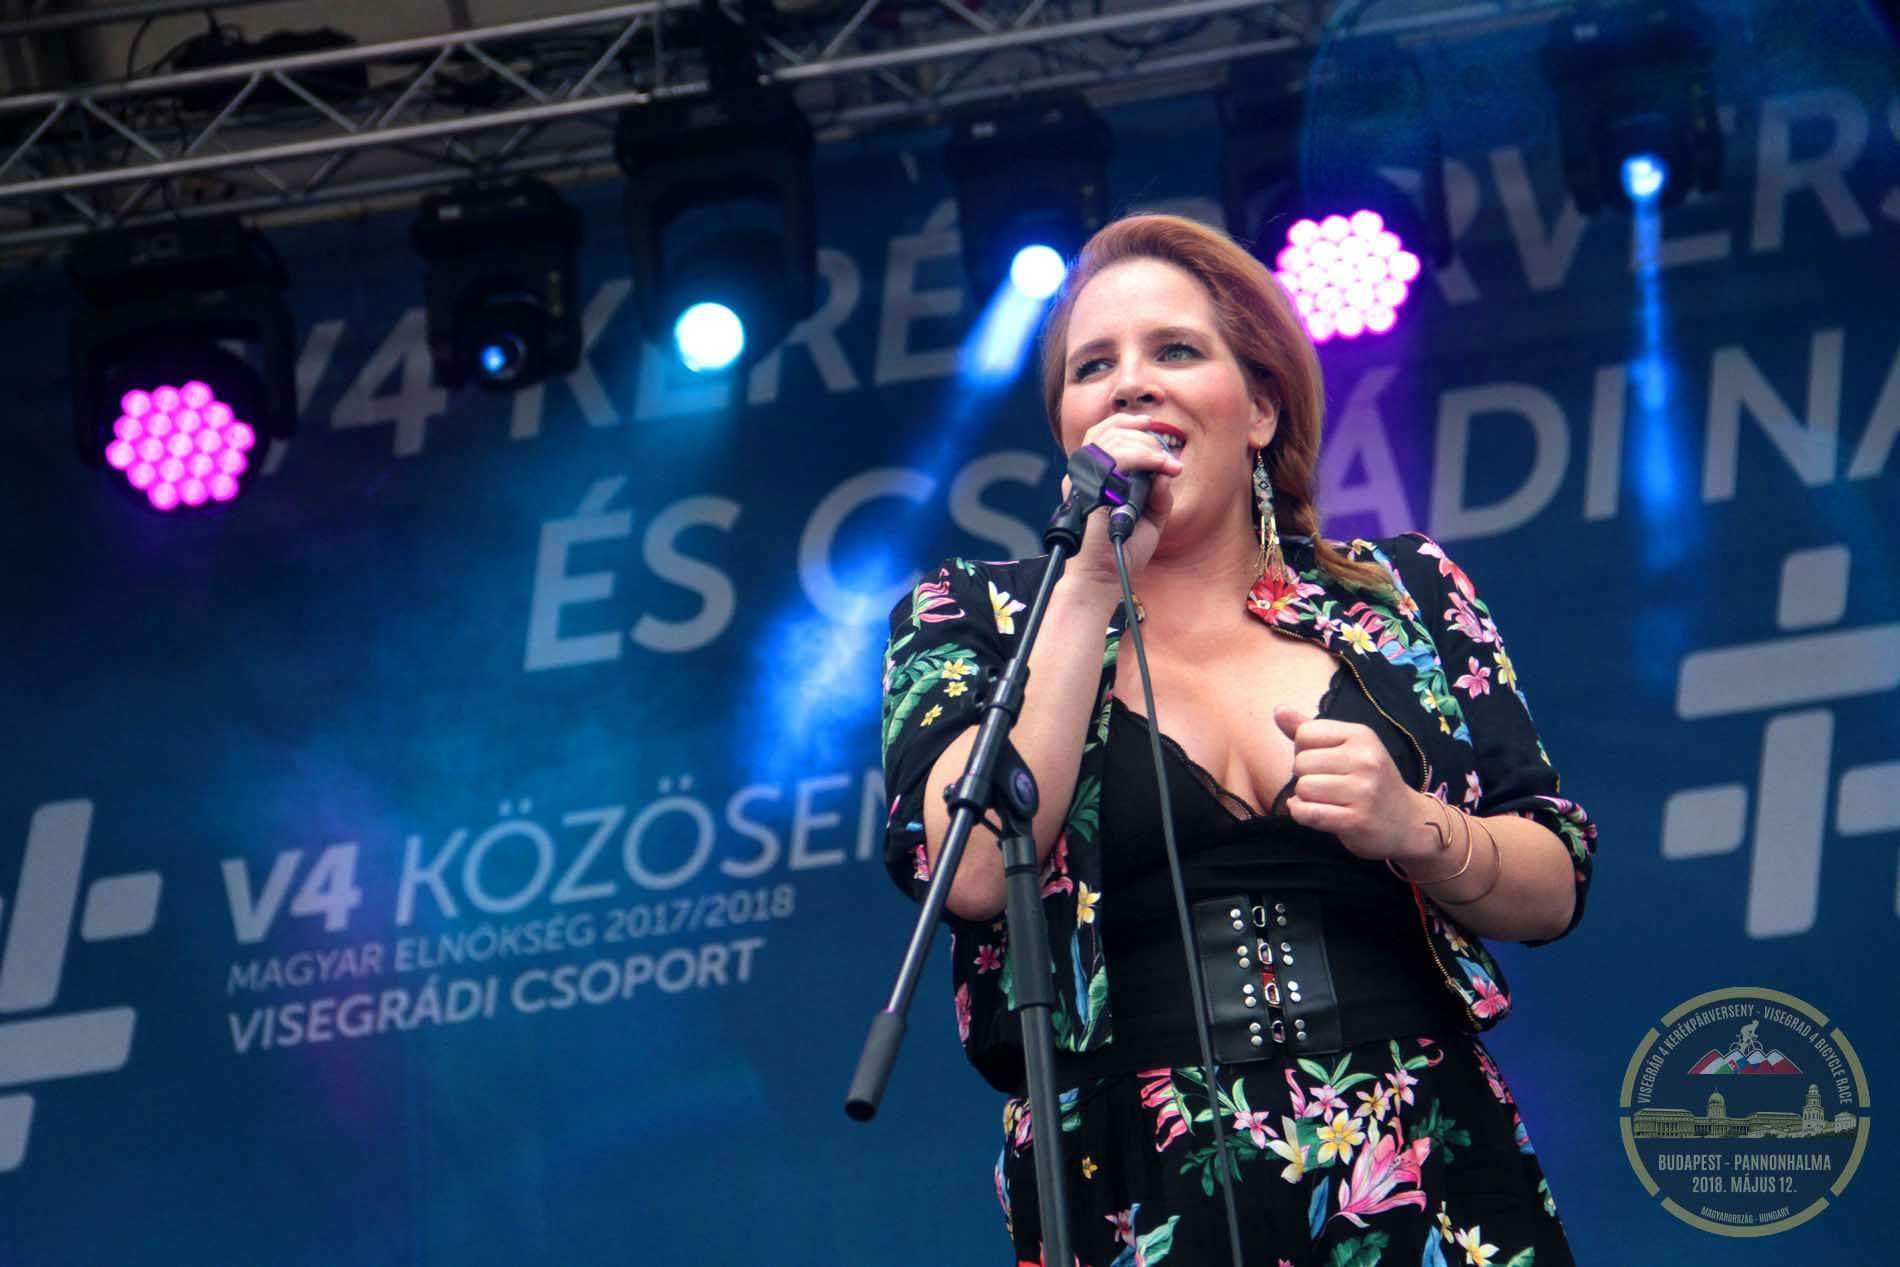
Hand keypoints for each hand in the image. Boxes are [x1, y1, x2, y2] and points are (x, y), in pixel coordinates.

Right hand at [1058, 413, 1181, 592]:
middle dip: (1146, 438)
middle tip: (1169, 459)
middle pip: (1109, 432)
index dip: (1126, 423)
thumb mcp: (1150, 517)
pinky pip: (1116, 459)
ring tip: (1167, 464)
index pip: (1101, 433)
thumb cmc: (1123, 550)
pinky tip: (1161, 467)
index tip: (1151, 427)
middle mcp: (1084, 475)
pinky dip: (1143, 457)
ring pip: (1112, 439)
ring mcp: (1084, 481)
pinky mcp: (1090, 489)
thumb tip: (1165, 471)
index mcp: (1092, 477)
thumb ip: (1159, 493)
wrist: (1106, 576)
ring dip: (1147, 446)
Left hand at [1273, 706, 1435, 864]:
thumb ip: (1309, 729)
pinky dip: (1302, 814)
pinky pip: (1308, 813)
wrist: (1408, 822)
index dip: (1303, 750)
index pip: (1304, 734)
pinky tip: (1316, 813)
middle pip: (1300, 762)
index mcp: (1361, 735)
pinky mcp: (1356, 820)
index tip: (1323, 762)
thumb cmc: (1370, 781)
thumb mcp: (1347, 747)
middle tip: (1327, 785)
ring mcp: (1363, 791)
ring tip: (1327, 800)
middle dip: (1305, 776)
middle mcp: (1365, 759)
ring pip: (1303, 789)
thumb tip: (1278, 710)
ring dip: (1305, 798)